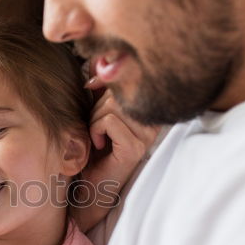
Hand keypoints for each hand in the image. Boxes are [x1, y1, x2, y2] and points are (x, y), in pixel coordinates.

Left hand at [83, 79, 159, 193]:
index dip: (107, 84)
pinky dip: (96, 130)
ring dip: (95, 120)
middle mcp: (153, 121)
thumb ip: (101, 88)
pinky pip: (109, 121)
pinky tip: (98, 144)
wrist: (90, 183)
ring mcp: (147, 135)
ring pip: (112, 106)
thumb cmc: (94, 147)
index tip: (93, 91)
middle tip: (96, 127)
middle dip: (98, 106)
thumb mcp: (97, 111)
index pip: (129, 81)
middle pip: (119, 93)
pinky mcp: (134, 147)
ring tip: (97, 136)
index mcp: (148, 110)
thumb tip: (98, 61)